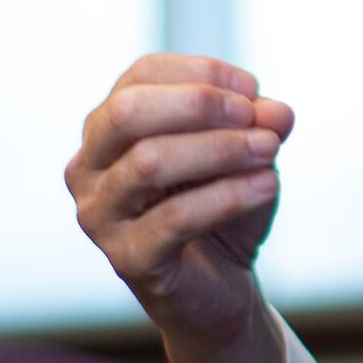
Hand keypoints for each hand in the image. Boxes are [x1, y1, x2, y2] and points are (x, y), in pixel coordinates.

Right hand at [68, 56, 296, 362]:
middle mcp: (87, 167)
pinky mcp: (125, 259)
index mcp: (108, 127)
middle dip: (198, 104)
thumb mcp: (246, 154)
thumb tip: (275, 110)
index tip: (253, 89)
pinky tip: (268, 185)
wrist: (221, 288)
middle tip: (253, 115)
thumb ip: (257, 125)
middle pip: (128, 111)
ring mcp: (99, 215)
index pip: (141, 75)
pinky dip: (228, 196)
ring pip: (149, 162)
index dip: (201, 74)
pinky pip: (174, 219)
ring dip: (220, 149)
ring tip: (269, 149)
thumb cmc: (222, 207)